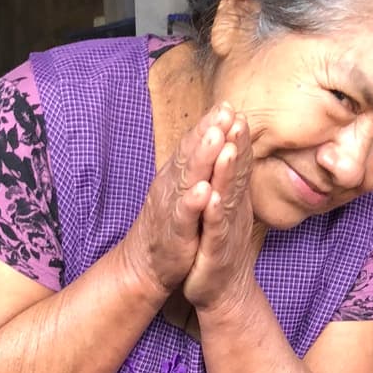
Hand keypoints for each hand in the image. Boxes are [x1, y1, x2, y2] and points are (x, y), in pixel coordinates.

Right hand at [122, 105, 233, 298]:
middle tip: (224, 111)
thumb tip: (213, 139)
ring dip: (202, 158)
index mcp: (178, 177)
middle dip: (208, 132)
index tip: (227, 105)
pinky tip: (205, 190)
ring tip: (216, 138)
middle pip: (190, 155)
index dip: (209, 125)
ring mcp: (172, 209)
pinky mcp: (175, 234)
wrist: (145, 267)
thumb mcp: (185, 192)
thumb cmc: (171, 227)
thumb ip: (197, 167)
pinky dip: (193, 202)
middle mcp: (172, 187)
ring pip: (188, 179)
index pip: (194, 146)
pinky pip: (184, 216)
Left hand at [182, 113, 263, 312]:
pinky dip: (213, 213)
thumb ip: (231, 186)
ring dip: (228, 173)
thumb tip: (234, 156)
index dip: (238, 139)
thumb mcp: (225, 213)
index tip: (236, 110)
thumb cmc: (219, 249)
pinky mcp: (216, 252)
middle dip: (236, 145)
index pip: (238, 165)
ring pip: (227, 198)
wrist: (222, 293)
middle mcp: (234, 212)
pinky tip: (210, 196)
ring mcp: (227, 232)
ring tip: (229, 148)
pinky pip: (214, 230)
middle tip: (237, 117)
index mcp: (233, 201)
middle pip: (236, 175)